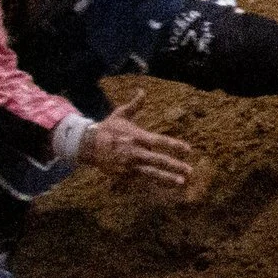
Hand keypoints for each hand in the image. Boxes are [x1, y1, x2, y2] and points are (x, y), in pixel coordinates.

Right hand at [76, 96, 195, 186]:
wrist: (87, 146)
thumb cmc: (108, 128)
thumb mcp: (120, 114)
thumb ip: (135, 105)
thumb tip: (142, 90)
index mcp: (137, 137)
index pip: (159, 141)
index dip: (174, 145)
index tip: (188, 149)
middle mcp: (134, 152)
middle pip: (158, 160)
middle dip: (174, 165)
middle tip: (189, 170)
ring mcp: (129, 165)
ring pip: (151, 173)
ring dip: (167, 178)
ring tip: (181, 182)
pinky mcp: (124, 174)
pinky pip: (141, 179)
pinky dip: (153, 183)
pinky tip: (167, 186)